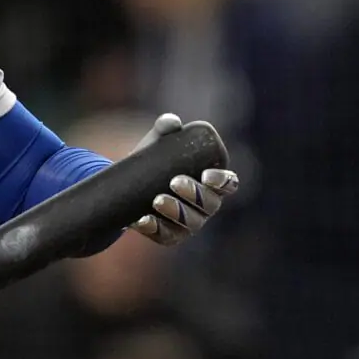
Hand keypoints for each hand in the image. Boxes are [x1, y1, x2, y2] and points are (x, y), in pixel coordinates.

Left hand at [127, 114, 238, 245]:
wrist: (130, 184)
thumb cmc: (156, 159)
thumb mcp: (160, 142)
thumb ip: (167, 127)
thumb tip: (171, 122)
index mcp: (213, 182)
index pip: (229, 184)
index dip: (222, 181)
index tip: (206, 174)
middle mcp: (207, 205)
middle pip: (210, 204)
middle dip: (194, 193)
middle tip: (173, 182)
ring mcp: (191, 223)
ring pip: (191, 222)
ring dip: (175, 211)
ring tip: (156, 199)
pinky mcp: (171, 235)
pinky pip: (166, 236)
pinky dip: (154, 228)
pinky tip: (141, 220)